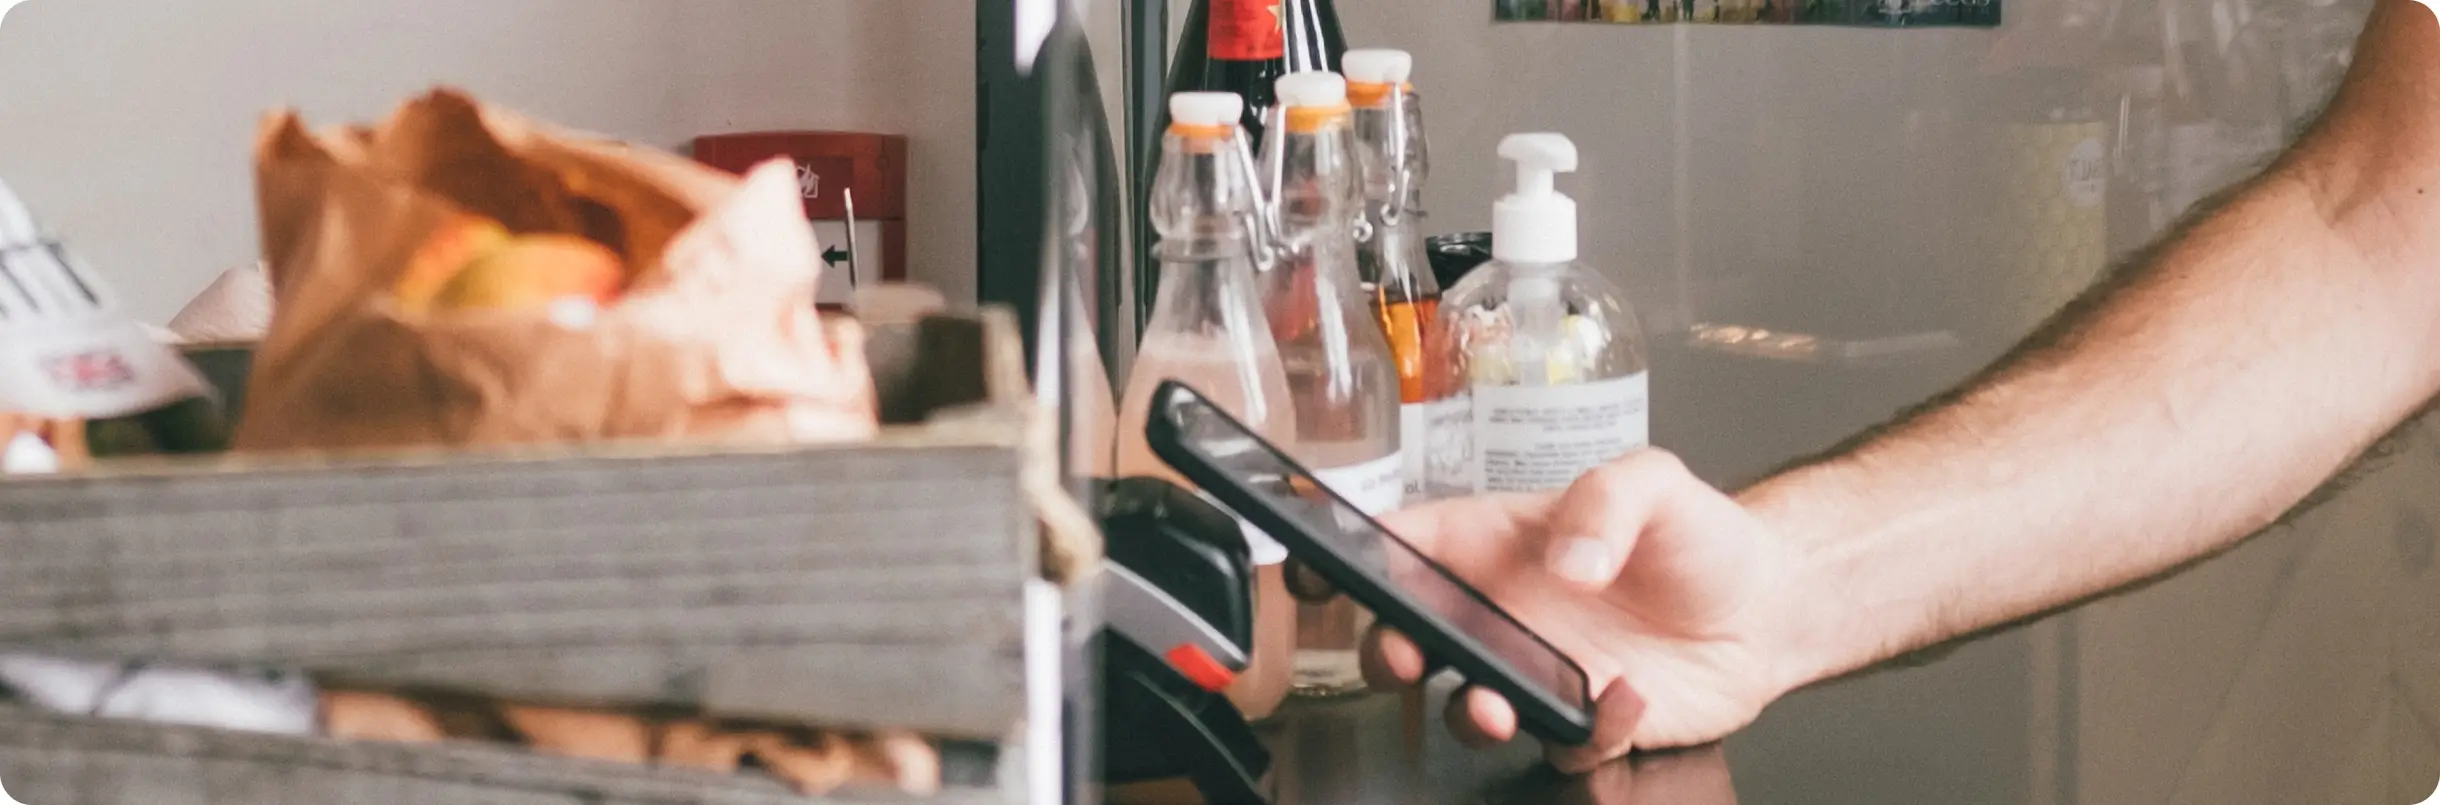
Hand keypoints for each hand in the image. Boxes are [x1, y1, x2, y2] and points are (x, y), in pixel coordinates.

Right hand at [1360, 450, 1805, 771]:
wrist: (1768, 606)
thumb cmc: (1697, 534)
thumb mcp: (1656, 480)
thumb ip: (1608, 500)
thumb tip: (1569, 559)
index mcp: (1495, 542)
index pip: (1404, 544)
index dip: (1348, 556)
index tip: (1321, 571)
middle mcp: (1503, 610)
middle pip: (1408, 636)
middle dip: (1386, 652)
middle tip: (1404, 656)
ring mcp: (1537, 669)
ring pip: (1467, 706)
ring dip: (1469, 713)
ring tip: (1496, 705)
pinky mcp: (1583, 719)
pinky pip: (1563, 741)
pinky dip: (1586, 730)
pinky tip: (1627, 697)